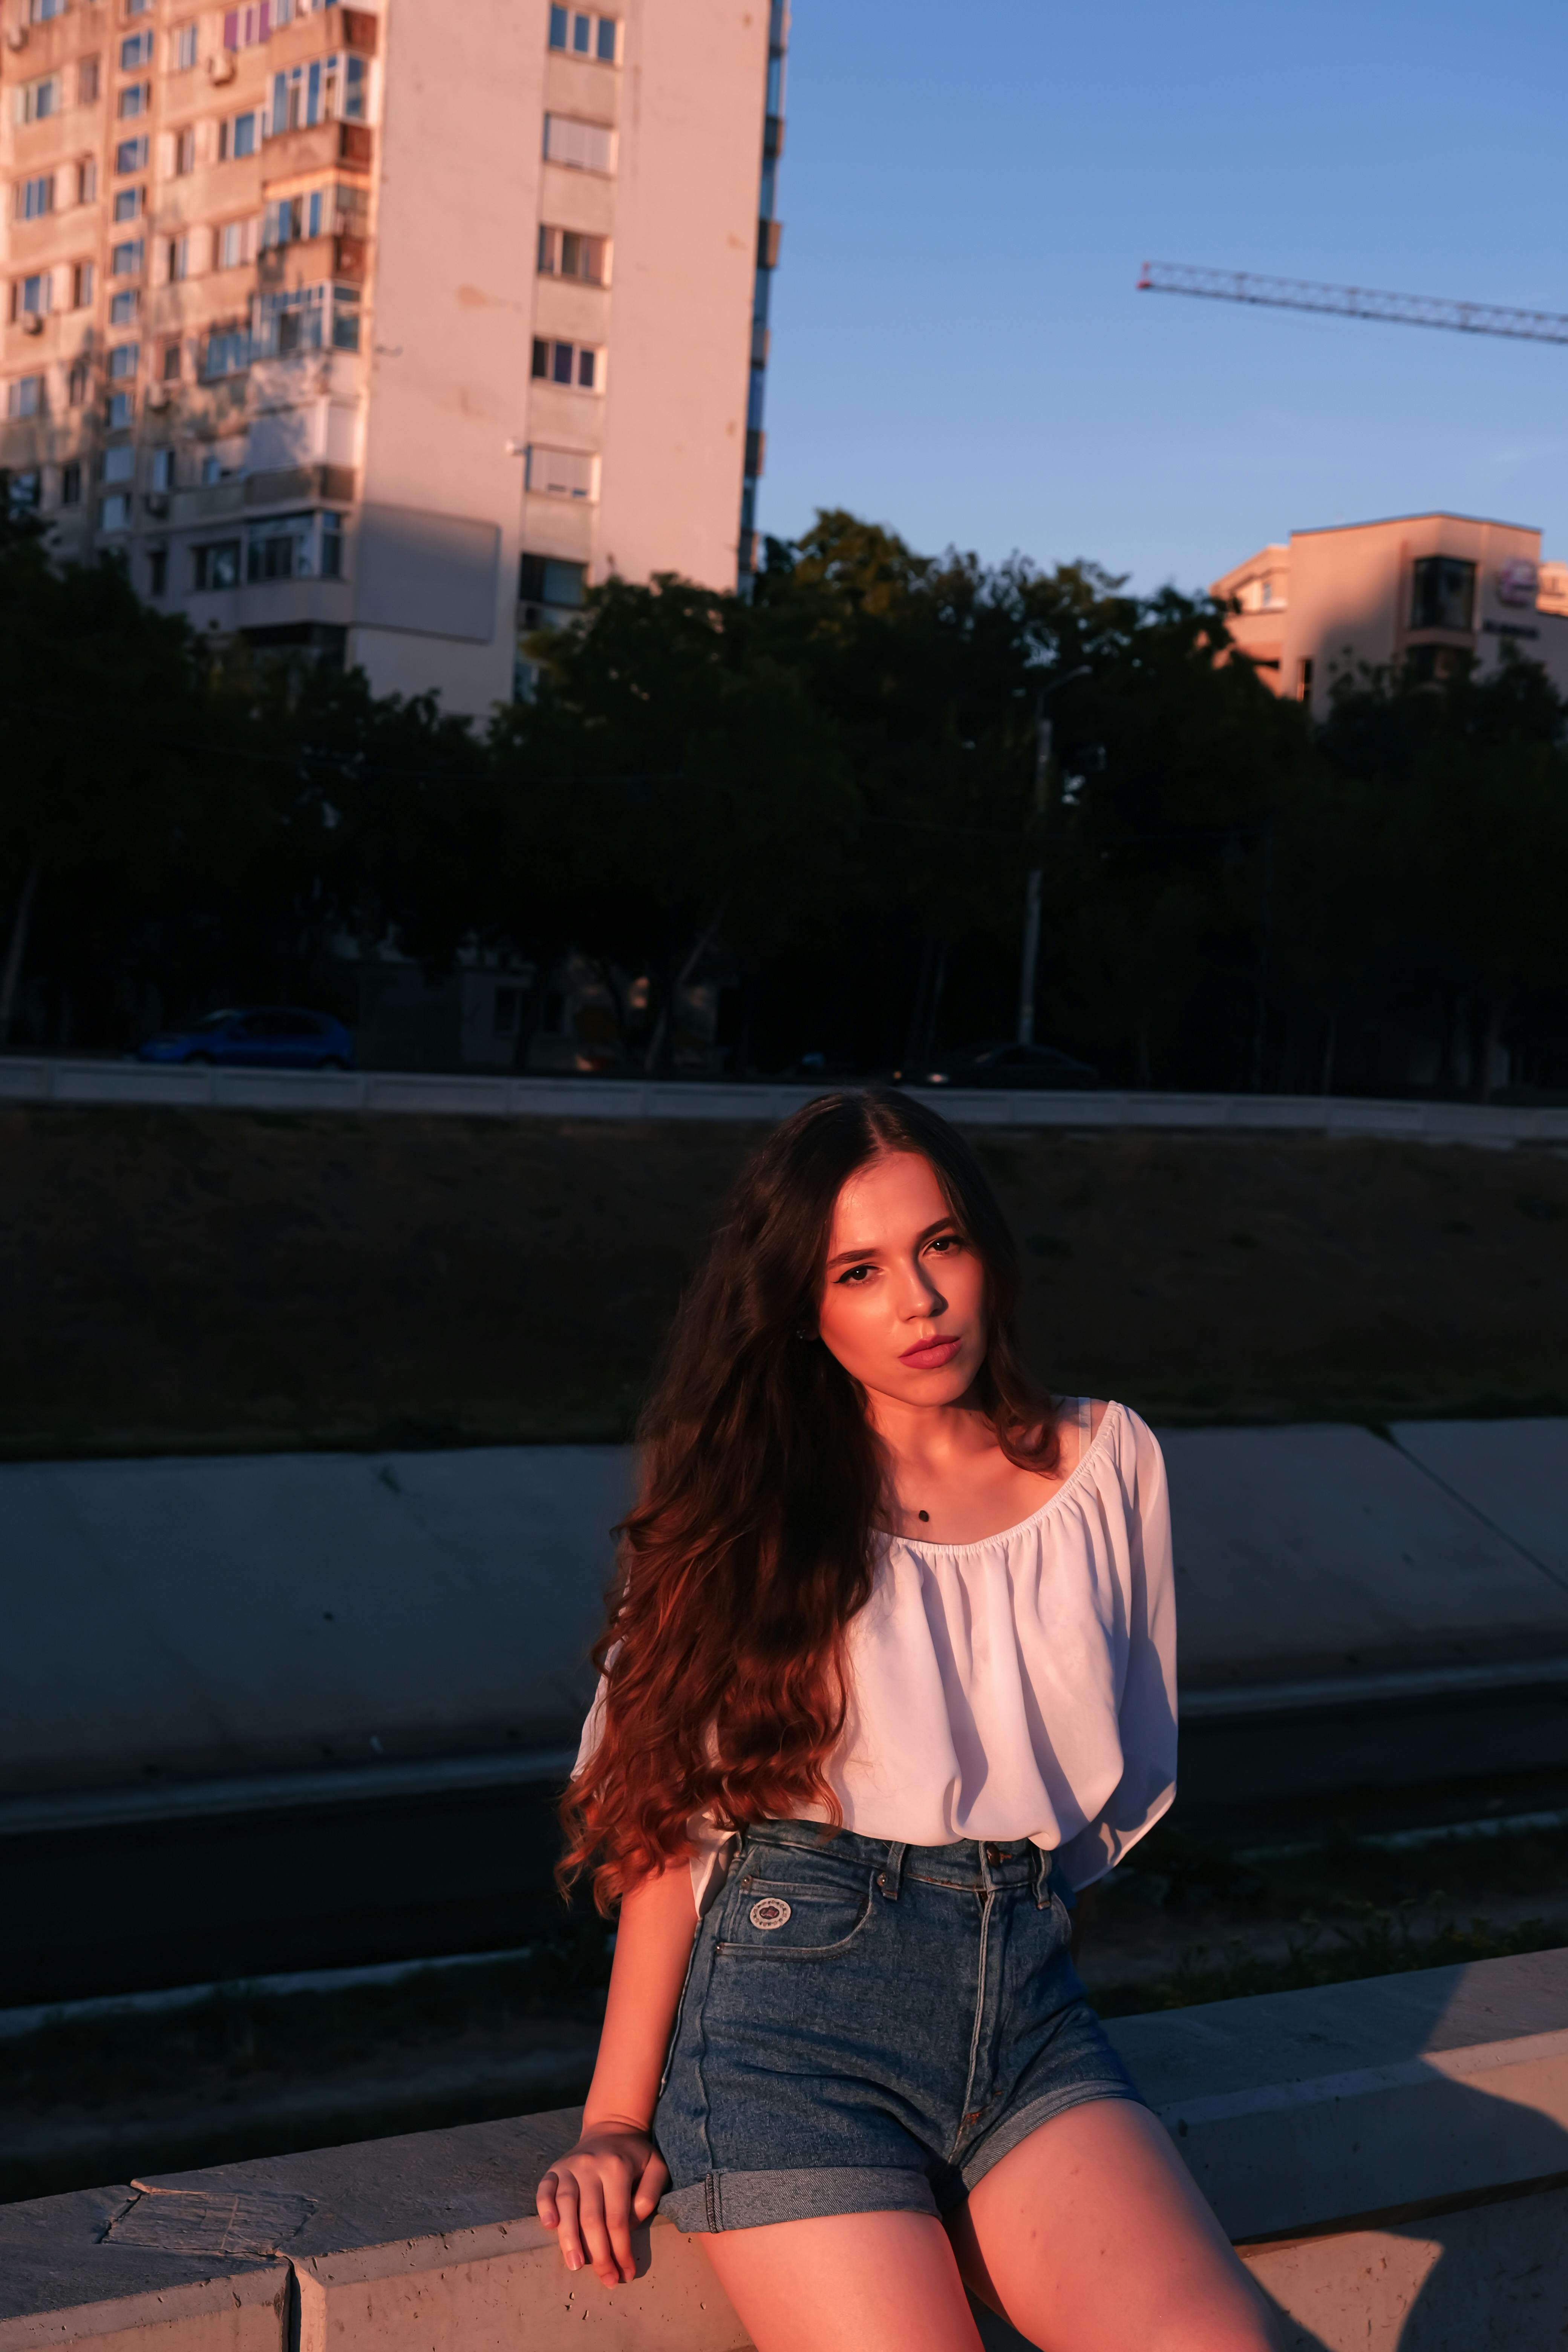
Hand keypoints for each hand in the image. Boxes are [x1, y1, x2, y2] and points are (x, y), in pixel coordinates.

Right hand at [535, 2117, 669, 2286]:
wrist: (612, 2126)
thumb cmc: (635, 2155)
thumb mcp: (656, 2168)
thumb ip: (649, 2195)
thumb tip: (629, 2226)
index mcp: (617, 2168)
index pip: (617, 2218)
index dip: (621, 2250)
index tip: (626, 2273)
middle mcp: (591, 2166)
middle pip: (591, 2217)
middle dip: (599, 2254)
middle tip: (605, 2280)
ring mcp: (570, 2166)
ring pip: (566, 2206)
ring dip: (569, 2239)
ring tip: (575, 2265)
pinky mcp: (555, 2168)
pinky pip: (545, 2188)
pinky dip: (544, 2207)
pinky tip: (549, 2226)